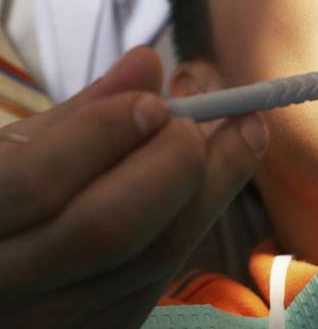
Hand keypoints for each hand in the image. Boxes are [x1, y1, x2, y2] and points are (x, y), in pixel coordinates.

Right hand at [0, 47, 267, 327]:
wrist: (4, 279)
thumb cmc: (5, 204)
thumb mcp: (15, 153)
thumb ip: (81, 114)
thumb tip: (148, 63)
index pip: (39, 182)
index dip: (104, 136)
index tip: (157, 101)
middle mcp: (7, 285)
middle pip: (110, 229)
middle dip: (175, 163)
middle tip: (217, 116)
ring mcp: (54, 324)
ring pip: (154, 257)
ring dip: (212, 186)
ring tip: (244, 134)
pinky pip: (164, 277)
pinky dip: (196, 220)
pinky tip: (217, 179)